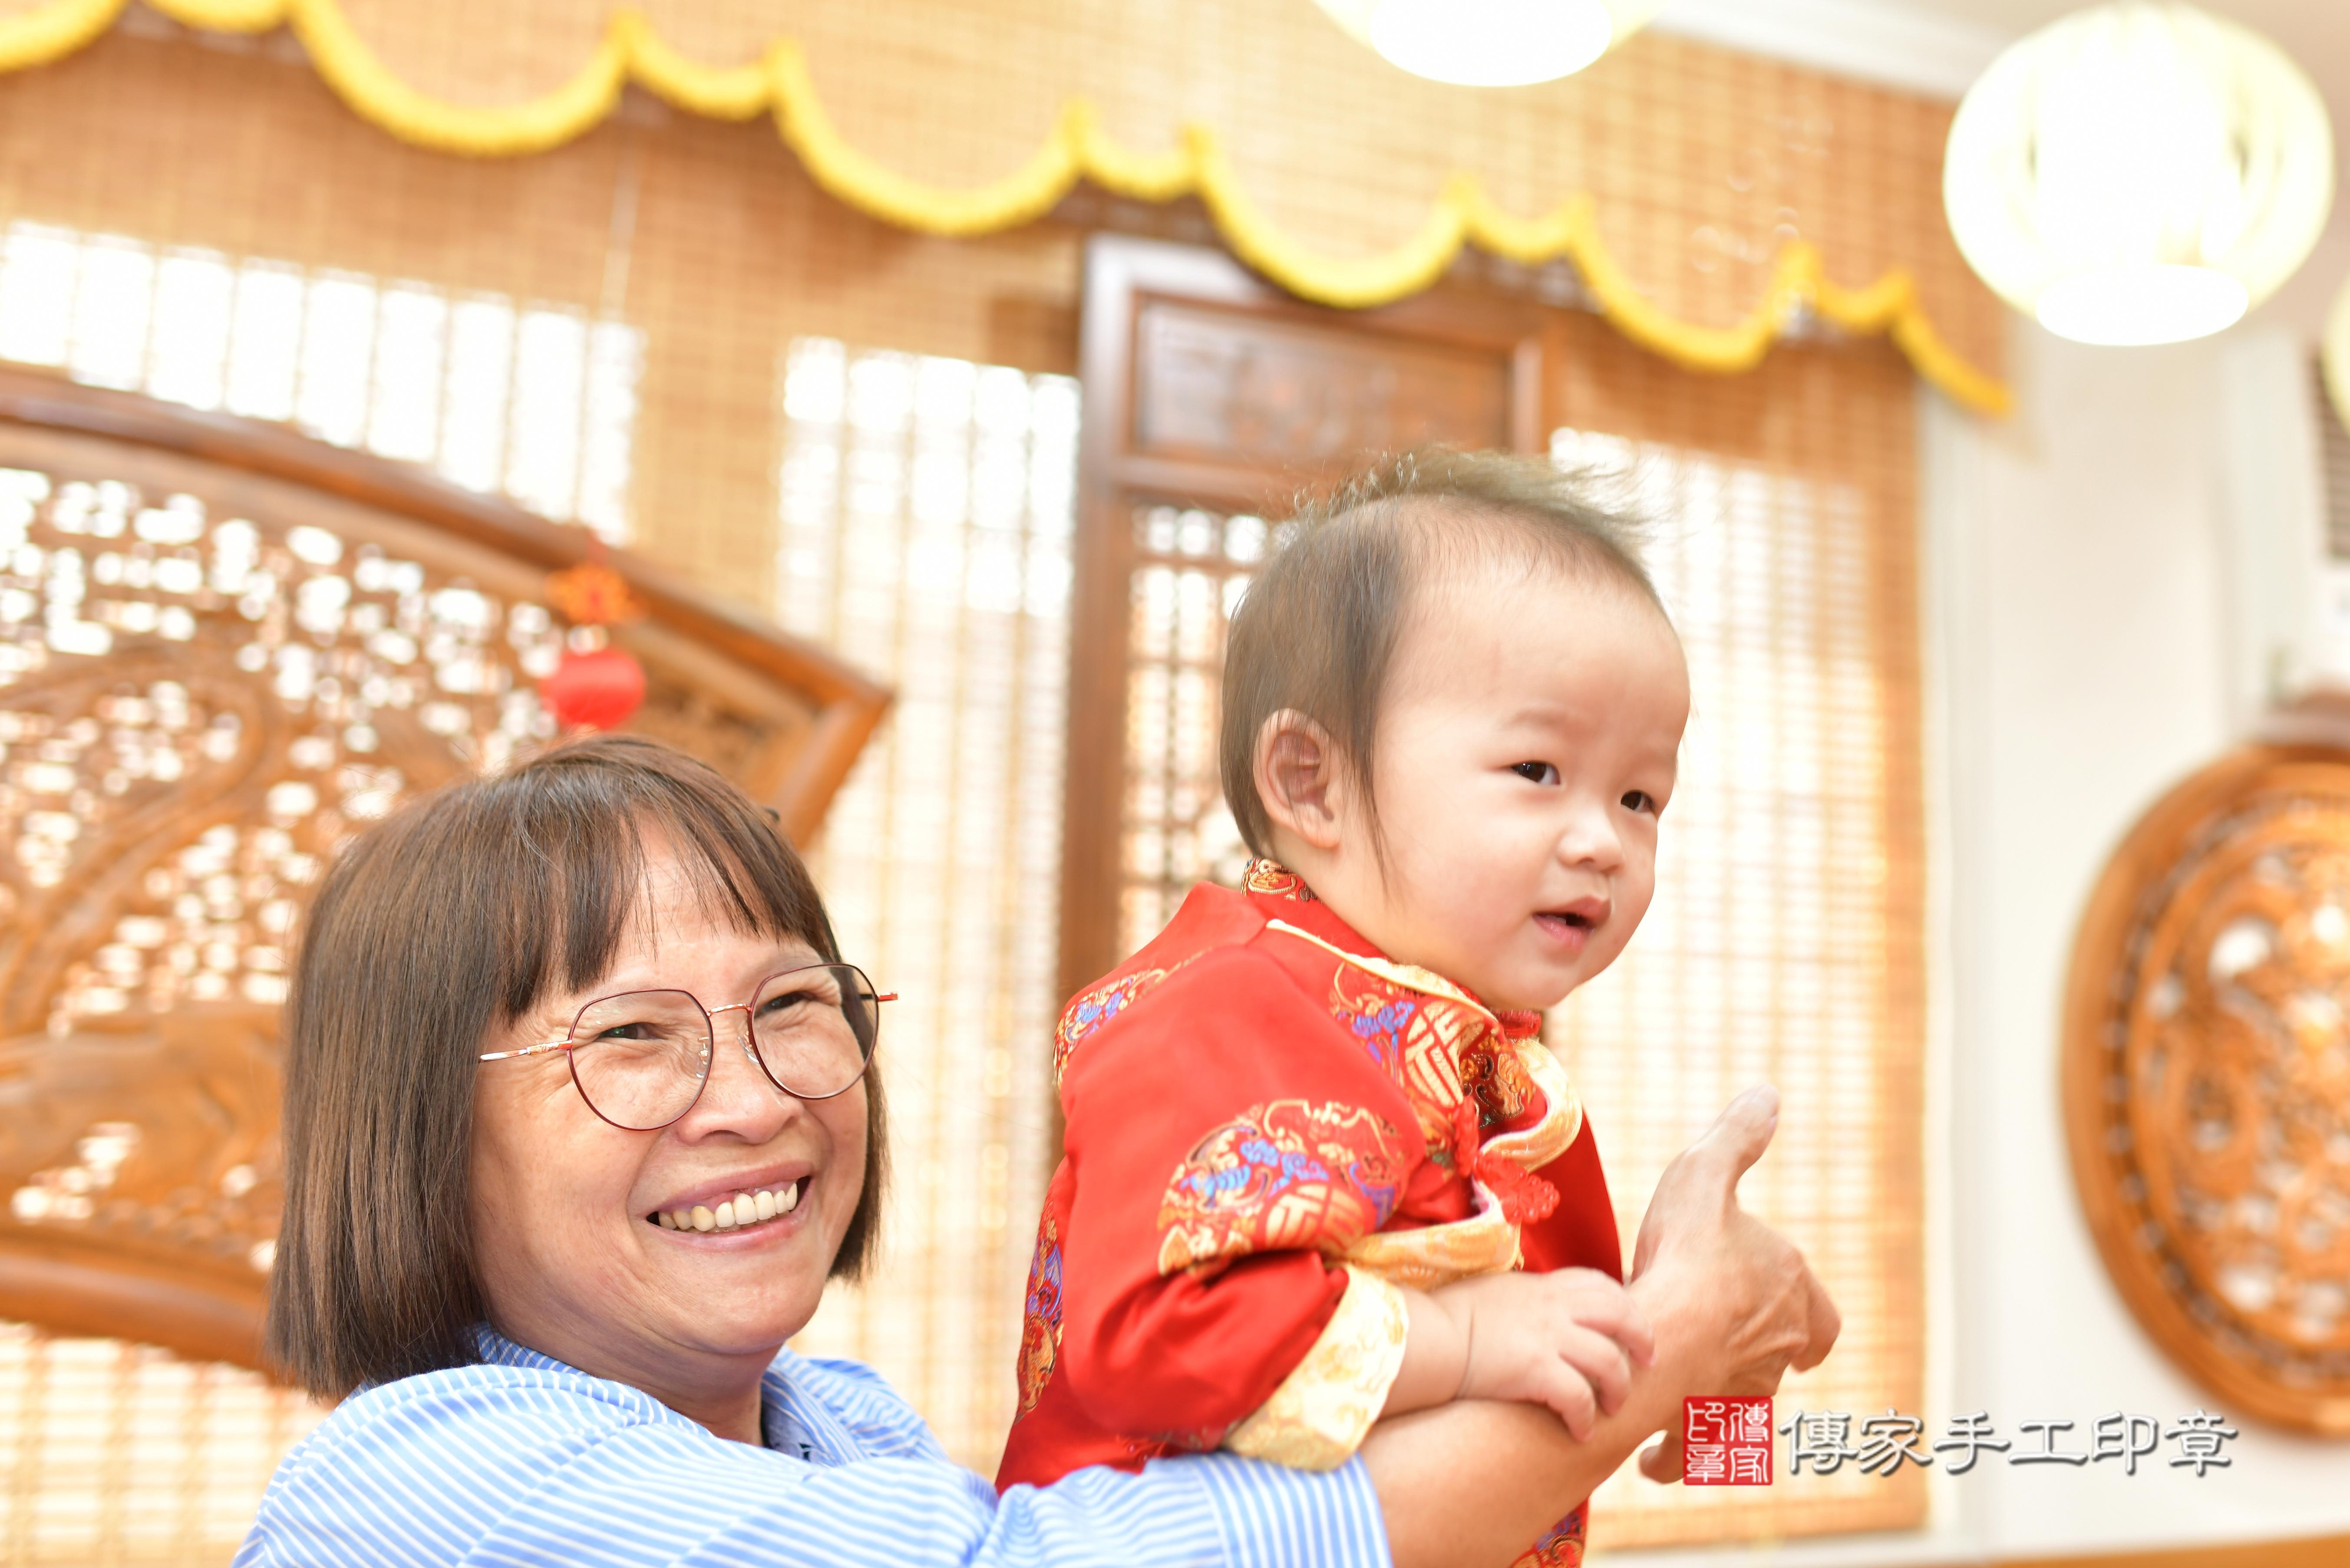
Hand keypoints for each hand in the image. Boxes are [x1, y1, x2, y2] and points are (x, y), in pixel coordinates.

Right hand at [1429, 1268, 1653, 1439]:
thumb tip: (1534, 1316)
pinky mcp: (1536, 1369)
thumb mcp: (1494, 1294)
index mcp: (1542, 1286)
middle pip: (1621, 1315)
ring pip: (1610, 1361)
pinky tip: (1582, 1433)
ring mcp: (1547, 1336)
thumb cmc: (1448, 1318)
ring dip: (1619, 1388)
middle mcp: (1553, 1306)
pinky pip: (1579, 1397)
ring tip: (1613, 1408)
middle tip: (1649, 1364)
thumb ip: (1525, 1301)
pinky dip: (1586, 1418)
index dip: (1624, 1305)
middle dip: (1642, 1339)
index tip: (1631, 1326)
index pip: (1600, 1284)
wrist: (1424, 1337)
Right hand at [1624, 1085, 1840, 1481]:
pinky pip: (1696, 1450)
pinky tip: (1656, 1457)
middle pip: (1779, 1361)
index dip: (1804, 1315)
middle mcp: (1778, 1350)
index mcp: (1794, 1297)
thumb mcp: (1708, 1175)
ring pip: (1739, 1405)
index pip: (1820, 1318)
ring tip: (1679, 1401)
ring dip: (1716, 1402)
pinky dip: (1679, 1456)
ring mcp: (1743, 1392)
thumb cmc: (1690, 1253)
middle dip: (1755, 1357)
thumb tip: (1768, 1095)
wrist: (1665, 1333)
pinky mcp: (1703, 1426)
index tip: (1785, 1318)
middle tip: (1717, 1346)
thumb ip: (1738, 1139)